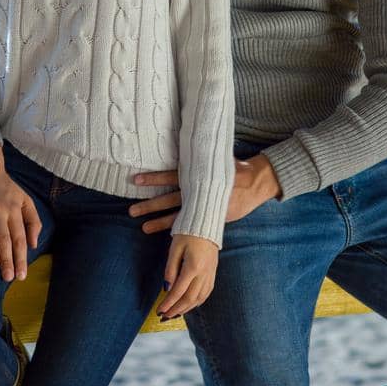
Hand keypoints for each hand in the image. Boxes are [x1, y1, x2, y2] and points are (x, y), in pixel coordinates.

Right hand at [0, 139, 41, 282]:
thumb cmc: (4, 186)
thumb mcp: (24, 199)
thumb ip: (33, 220)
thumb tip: (34, 244)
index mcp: (14, 209)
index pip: (19, 237)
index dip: (21, 257)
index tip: (21, 274)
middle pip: (5, 237)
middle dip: (8, 258)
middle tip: (9, 277)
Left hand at [129, 154, 280, 232]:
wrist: (255, 183)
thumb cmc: (232, 169)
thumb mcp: (214, 160)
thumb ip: (197, 160)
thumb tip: (181, 149)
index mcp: (198, 174)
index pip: (171, 175)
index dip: (154, 178)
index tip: (136, 180)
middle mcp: (199, 191)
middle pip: (170, 198)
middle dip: (150, 205)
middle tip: (131, 210)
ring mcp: (205, 206)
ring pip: (178, 214)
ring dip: (159, 221)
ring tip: (143, 226)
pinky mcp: (212, 216)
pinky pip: (192, 224)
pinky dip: (179, 229)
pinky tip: (167, 236)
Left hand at [159, 234, 217, 319]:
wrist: (207, 221)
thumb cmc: (188, 231)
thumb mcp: (175, 248)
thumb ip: (170, 269)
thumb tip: (166, 288)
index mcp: (194, 266)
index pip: (179, 291)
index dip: (169, 303)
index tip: (159, 310)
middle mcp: (204, 273)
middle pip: (190, 299)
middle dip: (176, 310)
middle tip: (164, 317)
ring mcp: (211, 273)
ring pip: (199, 298)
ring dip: (186, 309)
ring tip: (174, 314)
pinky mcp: (213, 272)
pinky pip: (206, 292)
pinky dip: (197, 302)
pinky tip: (189, 305)